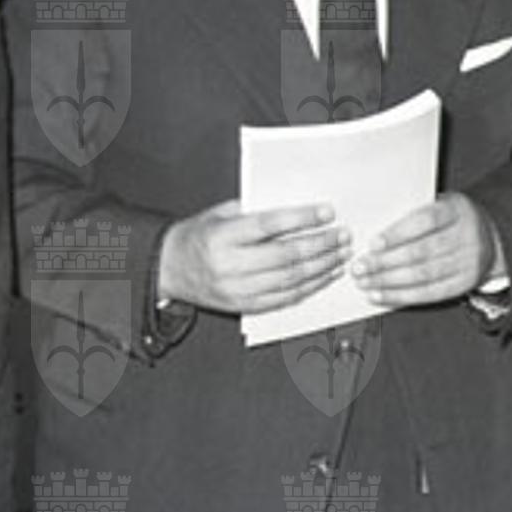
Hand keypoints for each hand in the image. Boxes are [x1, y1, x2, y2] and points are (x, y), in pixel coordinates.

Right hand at [156, 200, 350, 314]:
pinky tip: (325, 275)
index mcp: (222, 237)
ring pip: (290, 280)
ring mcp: (237, 290)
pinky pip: (284, 298)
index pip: (269, 225)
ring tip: (341, 254)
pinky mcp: (243, 306)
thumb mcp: (219, 213)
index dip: (302, 218)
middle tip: (343, 235)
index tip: (327, 212)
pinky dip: (310, 287)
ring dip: (322, 267)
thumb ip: (254, 210)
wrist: (168, 269)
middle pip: (286, 256)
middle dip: (321, 244)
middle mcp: (229, 266)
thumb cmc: (198, 236)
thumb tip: (297, 205)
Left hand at [350, 194, 497, 308]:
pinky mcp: (465, 284)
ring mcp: (468, 262)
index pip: (426, 221)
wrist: (492, 237)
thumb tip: (375, 228)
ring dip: (389, 281)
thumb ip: (415, 213)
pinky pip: (429, 294)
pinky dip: (402, 296)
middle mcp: (466, 236)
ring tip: (366, 282)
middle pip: (421, 252)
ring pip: (423, 275)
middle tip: (360, 267)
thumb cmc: (455, 219)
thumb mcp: (442, 205)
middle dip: (385, 262)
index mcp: (458, 210)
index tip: (373, 244)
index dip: (398, 233)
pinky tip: (382, 295)